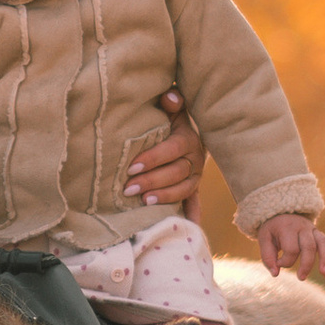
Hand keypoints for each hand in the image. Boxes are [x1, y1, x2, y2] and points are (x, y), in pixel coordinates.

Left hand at [124, 88, 205, 212]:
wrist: (186, 130)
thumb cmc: (169, 118)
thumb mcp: (171, 109)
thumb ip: (171, 102)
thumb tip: (169, 97)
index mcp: (188, 139)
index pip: (172, 150)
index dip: (153, 159)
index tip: (131, 167)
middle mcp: (195, 159)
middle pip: (176, 173)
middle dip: (152, 181)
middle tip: (128, 189)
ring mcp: (195, 176)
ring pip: (184, 189)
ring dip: (165, 197)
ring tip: (144, 202)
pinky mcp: (193, 188)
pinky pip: (194, 203)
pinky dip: (192, 215)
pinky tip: (188, 227)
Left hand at [254, 212, 324, 281]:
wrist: (282, 212)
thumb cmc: (273, 229)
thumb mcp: (264, 238)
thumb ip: (267, 256)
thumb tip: (275, 274)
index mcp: (287, 227)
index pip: (291, 249)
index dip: (285, 261)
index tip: (278, 263)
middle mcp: (302, 227)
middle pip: (309, 246)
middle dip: (306, 264)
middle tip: (301, 278)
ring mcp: (313, 230)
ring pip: (323, 244)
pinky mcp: (319, 234)